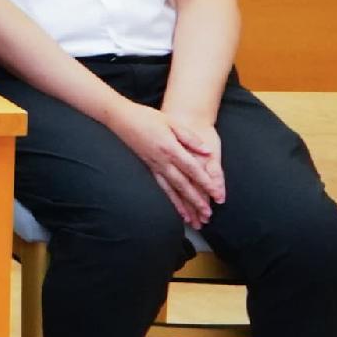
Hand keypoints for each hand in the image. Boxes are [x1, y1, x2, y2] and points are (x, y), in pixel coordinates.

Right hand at [117, 101, 226, 226]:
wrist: (119, 118)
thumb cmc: (146, 117)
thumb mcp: (170, 121)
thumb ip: (190, 137)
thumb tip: (207, 151)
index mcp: (170, 148)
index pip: (192, 169)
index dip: (205, 182)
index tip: (216, 194)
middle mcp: (162, 161)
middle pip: (182, 184)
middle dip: (196, 201)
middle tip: (208, 215)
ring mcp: (154, 166)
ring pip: (171, 190)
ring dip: (183, 206)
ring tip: (194, 220)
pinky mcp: (148, 168)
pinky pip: (161, 187)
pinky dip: (170, 200)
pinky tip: (177, 210)